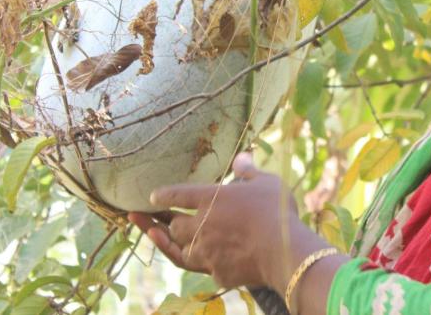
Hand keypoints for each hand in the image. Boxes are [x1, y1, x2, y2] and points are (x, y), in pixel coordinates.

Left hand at [128, 152, 328, 291]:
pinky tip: (195, 259)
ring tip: (155, 237)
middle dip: (163, 221)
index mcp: (211, 198)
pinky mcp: (216, 272)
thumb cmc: (278, 211)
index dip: (164, 195)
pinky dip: (196, 262)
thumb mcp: (267, 182)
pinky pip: (200, 267)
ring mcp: (206, 252)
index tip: (152, 197)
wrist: (285, 251)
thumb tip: (241, 157)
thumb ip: (249, 171)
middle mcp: (202, 225)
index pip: (178, 194)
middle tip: (146, 218)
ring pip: (179, 249)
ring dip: (168, 243)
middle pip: (174, 225)